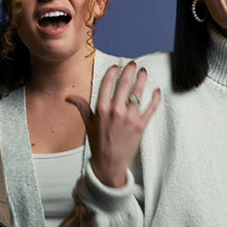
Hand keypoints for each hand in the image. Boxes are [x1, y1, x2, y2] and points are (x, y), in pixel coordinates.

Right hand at [67, 61, 160, 187]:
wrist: (109, 163)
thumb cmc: (99, 143)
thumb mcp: (88, 124)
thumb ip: (82, 107)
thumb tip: (69, 97)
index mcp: (101, 109)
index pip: (107, 84)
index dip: (113, 73)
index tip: (116, 66)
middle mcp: (116, 111)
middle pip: (124, 85)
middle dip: (129, 71)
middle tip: (133, 64)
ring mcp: (129, 118)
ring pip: (138, 94)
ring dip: (142, 80)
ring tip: (144, 72)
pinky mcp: (141, 125)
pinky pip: (150, 109)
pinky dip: (155, 99)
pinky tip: (157, 91)